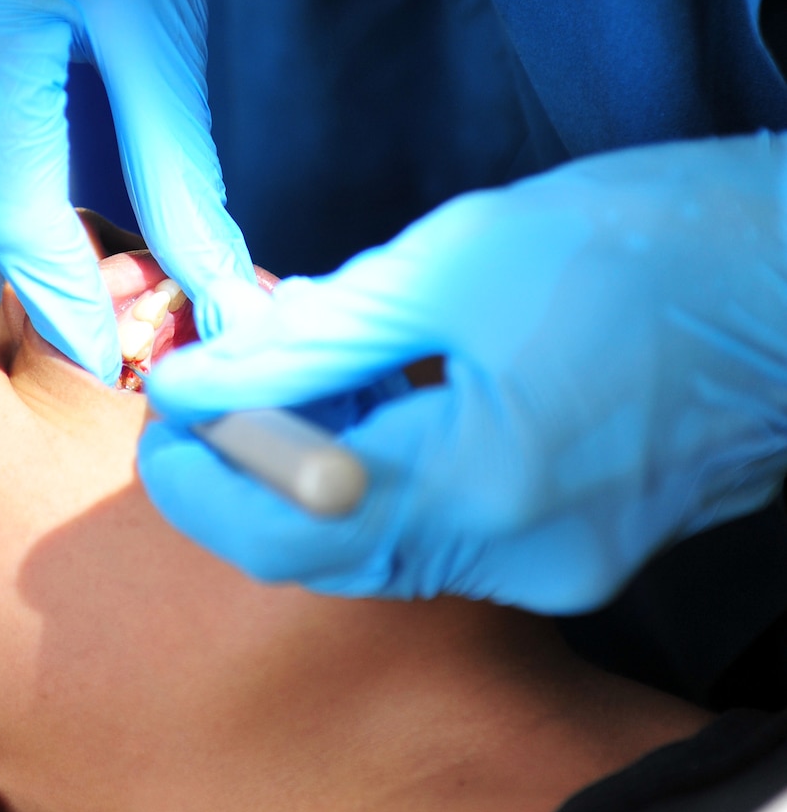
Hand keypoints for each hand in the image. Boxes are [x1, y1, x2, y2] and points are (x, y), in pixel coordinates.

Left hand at [142, 135, 786, 611]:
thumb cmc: (645, 246)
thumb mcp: (452, 260)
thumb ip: (311, 338)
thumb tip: (202, 380)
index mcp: (479, 490)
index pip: (280, 540)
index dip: (198, 485)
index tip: (166, 415)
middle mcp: (519, 560)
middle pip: (328, 546)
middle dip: (259, 463)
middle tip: (235, 367)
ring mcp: (560, 566)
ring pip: (389, 536)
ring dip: (328, 458)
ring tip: (328, 351)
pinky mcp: (586, 547)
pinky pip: (453, 525)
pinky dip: (402, 464)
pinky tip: (406, 379)